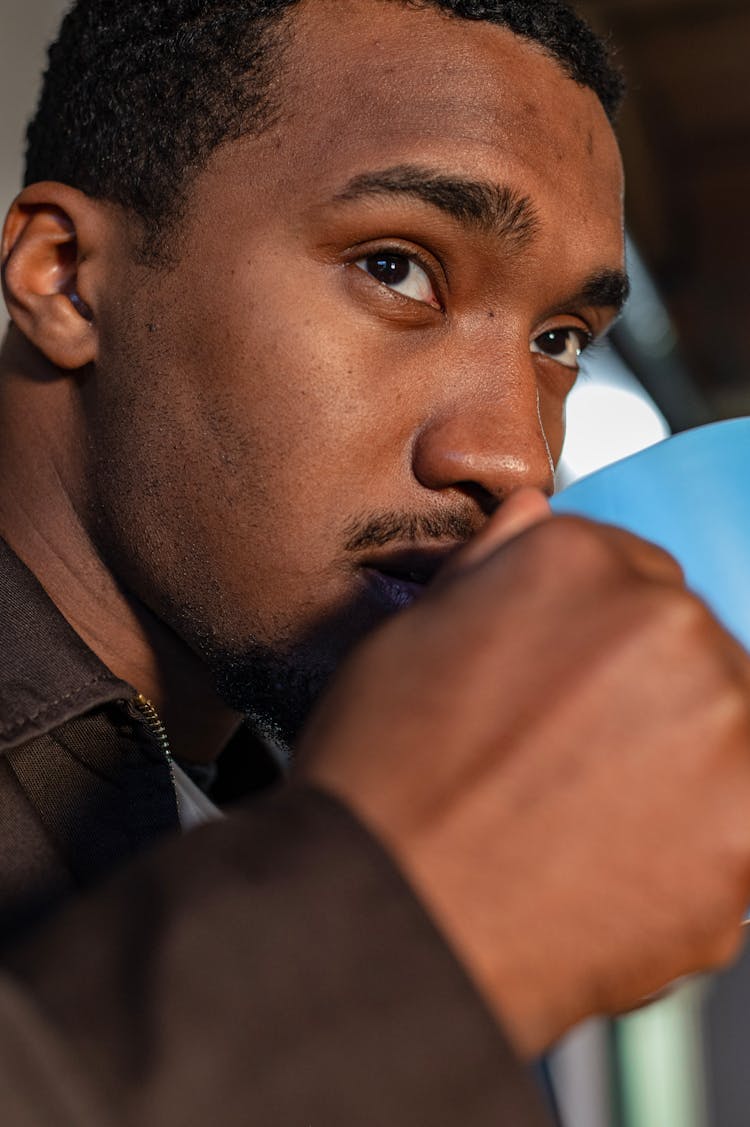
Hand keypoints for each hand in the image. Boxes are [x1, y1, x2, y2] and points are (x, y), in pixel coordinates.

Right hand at [296, 489, 749, 1055]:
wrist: (382, 920)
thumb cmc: (381, 785)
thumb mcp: (409, 636)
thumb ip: (492, 565)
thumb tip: (534, 515)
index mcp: (579, 561)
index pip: (638, 578)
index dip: (605, 642)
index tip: (584, 690)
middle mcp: (664, 622)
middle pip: (692, 650)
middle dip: (648, 700)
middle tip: (578, 765)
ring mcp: (718, 723)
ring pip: (730, 731)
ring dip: (683, 768)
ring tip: (595, 822)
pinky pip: (743, 821)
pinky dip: (702, 845)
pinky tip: (621, 867)